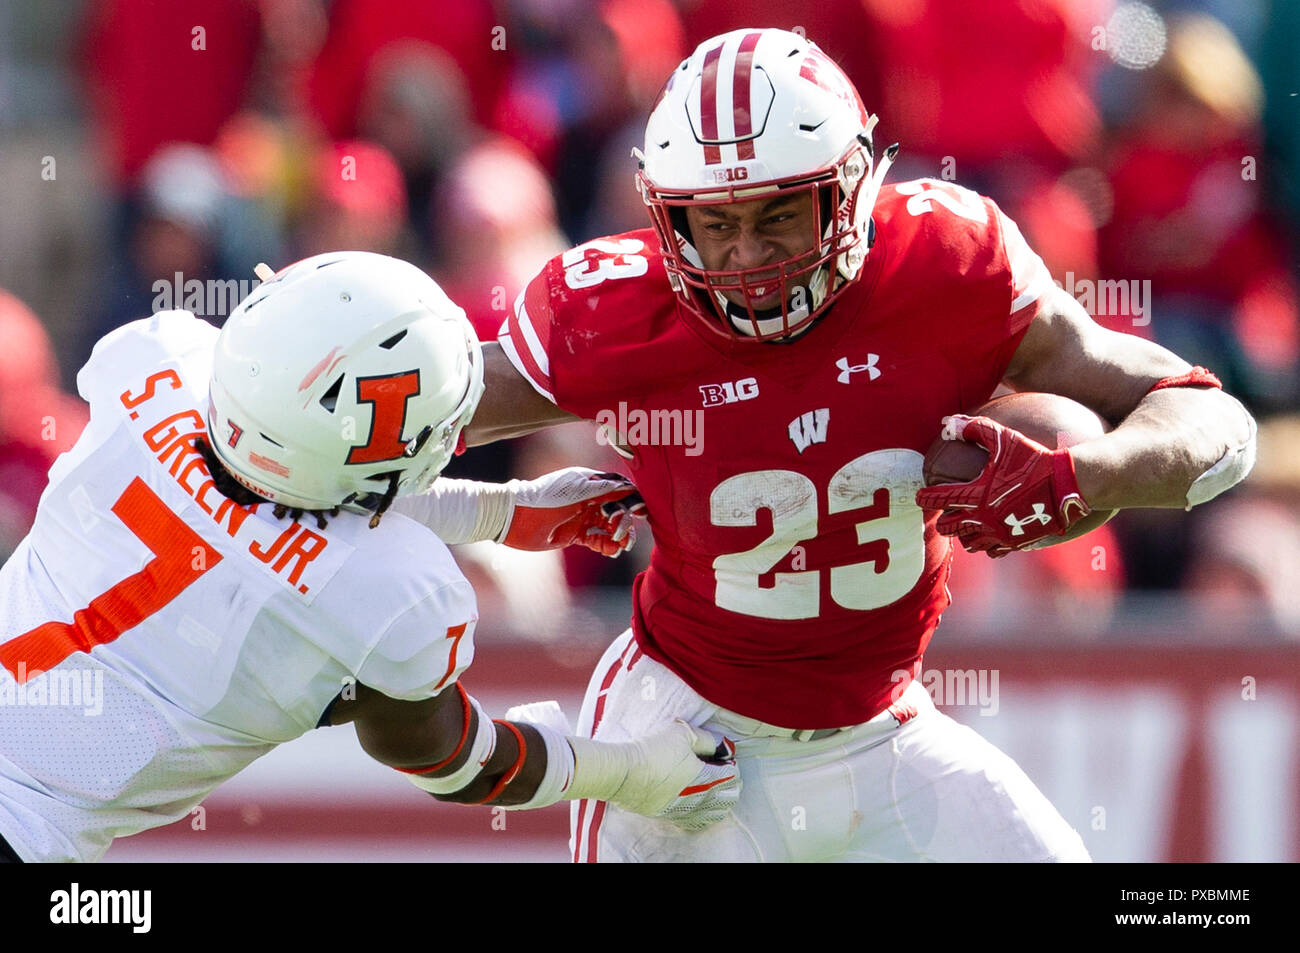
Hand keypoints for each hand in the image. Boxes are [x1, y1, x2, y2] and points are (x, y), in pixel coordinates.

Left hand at [499, 468, 645, 555]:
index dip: (633, 499)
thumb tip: (629, 488)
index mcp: (590, 483)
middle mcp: (589, 500)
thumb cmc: (544, 499)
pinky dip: (607, 546)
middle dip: (626, 521)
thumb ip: (604, 490)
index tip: (642, 511)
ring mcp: (583, 518)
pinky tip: (612, 551)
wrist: (514, 519)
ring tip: (621, 545)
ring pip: (610, 527)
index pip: (620, 489)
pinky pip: (598, 541)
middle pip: (618, 510)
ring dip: (619, 536)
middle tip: (623, 532)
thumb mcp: (577, 492)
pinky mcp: (576, 535)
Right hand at [612, 721, 740, 830]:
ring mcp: (683, 810)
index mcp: (706, 778)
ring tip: (717, 793)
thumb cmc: (653, 750)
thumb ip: (708, 740)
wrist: (622, 772)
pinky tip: (700, 810)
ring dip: (719, 803)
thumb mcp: (683, 733)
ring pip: (711, 814)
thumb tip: (724, 745)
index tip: (723, 757)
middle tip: (723, 772)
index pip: (731, 776)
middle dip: (730, 785)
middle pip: (726, 798)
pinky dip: (702, 816)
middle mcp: (698, 799)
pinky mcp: (668, 815)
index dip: (730, 765)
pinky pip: (693, 822)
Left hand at [915, 414, 1090, 556]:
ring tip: (963, 526)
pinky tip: (987, 535)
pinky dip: (986, 545)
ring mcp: (999, 533)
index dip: (926, 498)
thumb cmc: (1034, 459)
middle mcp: (984, 518)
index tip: (920, 496)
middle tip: (943, 514)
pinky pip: (992, 551)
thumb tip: (948, 422)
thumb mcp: (1004, 438)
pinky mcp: (1015, 543)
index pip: (941, 499)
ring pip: (968, 543)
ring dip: (963, 535)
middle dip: (942, 521)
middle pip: (949, 528)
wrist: (1066, 485)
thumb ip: (975, 429)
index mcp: (977, 495)